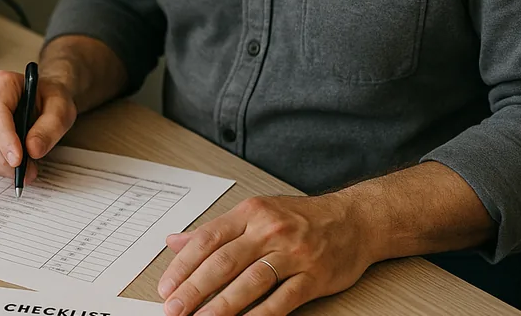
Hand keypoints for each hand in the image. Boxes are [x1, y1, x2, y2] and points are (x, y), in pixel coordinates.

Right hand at [0, 69, 77, 184]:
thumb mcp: (61, 109)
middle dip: (6, 158)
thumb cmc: (50, 99)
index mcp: (3, 83)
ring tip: (26, 172)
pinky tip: (15, 168)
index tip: (18, 160)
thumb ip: (50, 128)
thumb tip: (33, 149)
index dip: (5, 138)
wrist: (45, 99)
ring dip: (3, 165)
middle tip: (28, 172)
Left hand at [156, 193, 375, 315]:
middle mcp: (269, 231)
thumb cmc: (301, 218)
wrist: (355, 220)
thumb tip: (173, 241)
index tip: (165, 287)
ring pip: (250, 281)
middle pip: (224, 262)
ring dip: (222, 305)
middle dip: (194, 289)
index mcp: (250, 213)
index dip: (182, 266)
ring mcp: (293, 254)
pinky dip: (260, 315)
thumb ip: (215, 230)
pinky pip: (283, 299)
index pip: (207, 239)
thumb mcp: (255, 213)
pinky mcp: (313, 276)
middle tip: (173, 309)